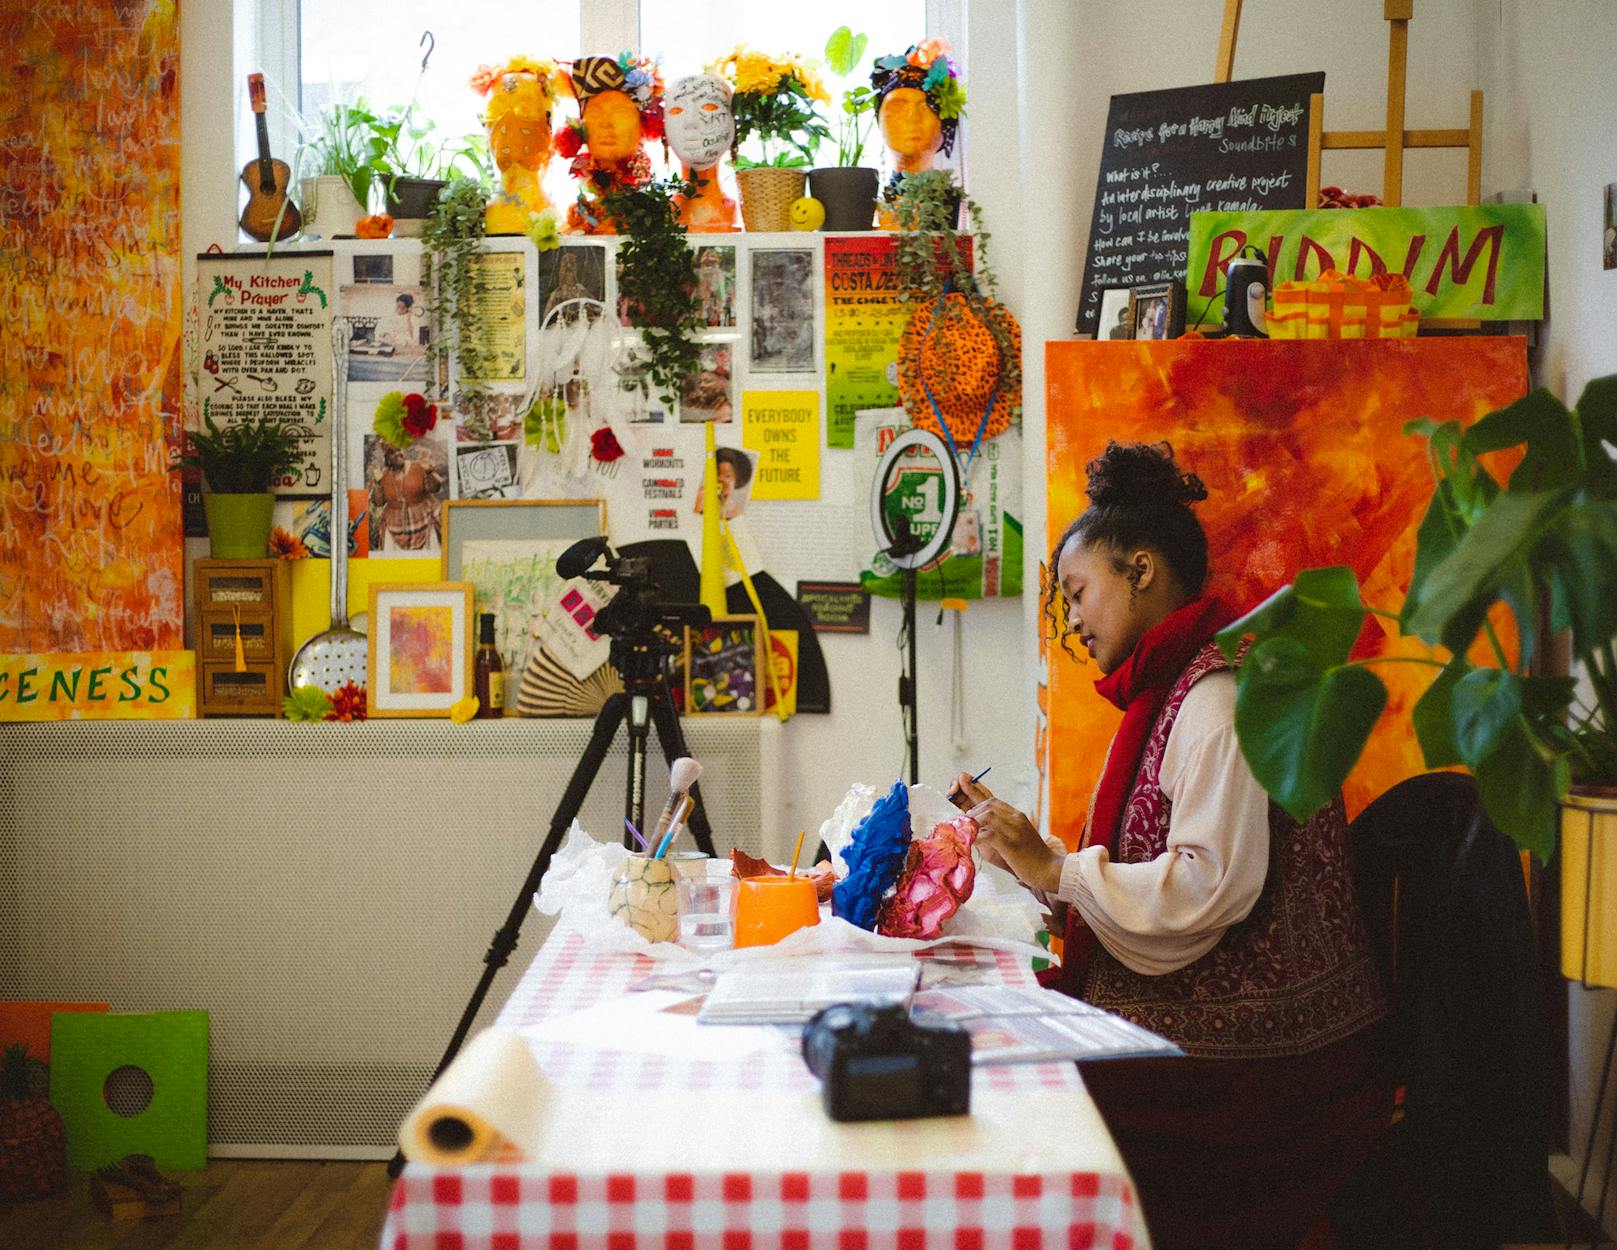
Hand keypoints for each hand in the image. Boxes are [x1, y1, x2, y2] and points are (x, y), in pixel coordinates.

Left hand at [953, 773, 1064, 895]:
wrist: (1049, 869)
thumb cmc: (1028, 857)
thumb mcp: (1012, 837)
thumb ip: (995, 830)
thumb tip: (972, 828)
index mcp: (1015, 815)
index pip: (991, 798)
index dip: (973, 793)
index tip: (961, 792)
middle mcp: (1016, 818)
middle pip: (987, 804)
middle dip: (970, 810)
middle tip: (962, 822)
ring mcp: (1015, 830)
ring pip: (987, 815)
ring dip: (973, 822)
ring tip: (967, 831)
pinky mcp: (1012, 844)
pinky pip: (989, 834)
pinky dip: (977, 837)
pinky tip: (972, 842)